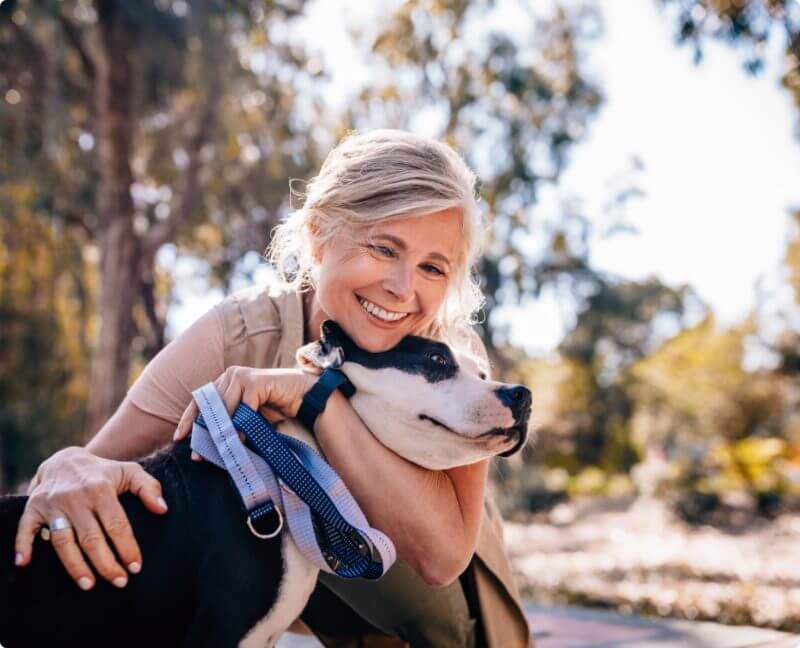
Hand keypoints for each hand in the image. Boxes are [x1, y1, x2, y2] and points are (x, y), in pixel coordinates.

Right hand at [15, 446, 167, 589]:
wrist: (66, 460)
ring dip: (75, 565)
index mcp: (101, 489)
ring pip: (63, 540)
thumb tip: (163, 510)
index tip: (136, 567)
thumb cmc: (104, 472)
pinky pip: (25, 529)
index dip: (127, 547)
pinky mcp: (33, 508)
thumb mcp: (130, 471)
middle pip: (91, 538)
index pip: (116, 524)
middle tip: (119, 582)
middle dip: (106, 563)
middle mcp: (76, 497)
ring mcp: (53, 504)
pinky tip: (25, 564)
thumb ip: (149, 488)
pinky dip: (23, 546)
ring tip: (89, 585)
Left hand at [174, 366, 316, 455]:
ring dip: (221, 432)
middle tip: (197, 454)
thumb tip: (206, 444)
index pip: (200, 400)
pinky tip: (239, 441)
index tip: (179, 438)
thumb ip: (228, 422)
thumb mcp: (246, 416)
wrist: (303, 396)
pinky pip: (243, 408)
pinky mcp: (256, 381)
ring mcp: (242, 376)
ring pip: (224, 407)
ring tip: (217, 451)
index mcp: (225, 380)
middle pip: (209, 405)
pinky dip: (240, 426)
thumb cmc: (274, 407)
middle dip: (203, 431)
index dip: (189, 419)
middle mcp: (230, 374)